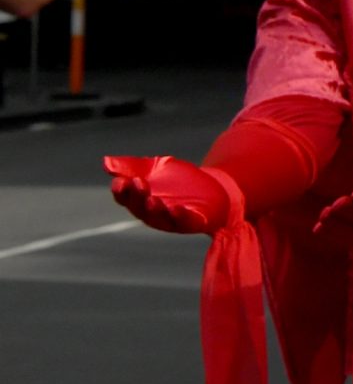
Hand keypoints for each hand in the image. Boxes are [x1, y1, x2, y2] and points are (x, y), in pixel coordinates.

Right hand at [103, 154, 238, 233]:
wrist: (216, 186)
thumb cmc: (180, 180)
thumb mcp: (156, 167)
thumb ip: (133, 165)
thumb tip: (105, 162)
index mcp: (140, 200)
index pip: (124, 197)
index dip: (121, 191)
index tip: (120, 181)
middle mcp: (152, 213)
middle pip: (139, 208)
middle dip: (137, 196)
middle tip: (138, 182)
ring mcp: (172, 220)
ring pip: (159, 218)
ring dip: (154, 210)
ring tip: (152, 199)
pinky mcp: (193, 222)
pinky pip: (185, 222)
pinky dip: (180, 216)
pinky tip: (177, 208)